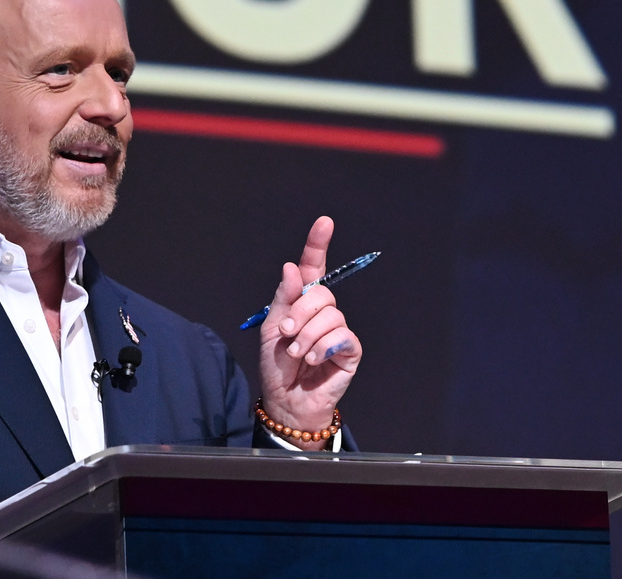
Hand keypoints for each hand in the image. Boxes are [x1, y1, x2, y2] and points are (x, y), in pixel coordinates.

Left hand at [258, 216, 361, 449]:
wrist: (286, 399)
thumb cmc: (277, 365)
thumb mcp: (272, 328)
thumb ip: (283, 298)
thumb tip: (292, 267)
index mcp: (301, 301)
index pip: (312, 268)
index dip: (317, 245)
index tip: (324, 223)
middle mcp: (322, 311)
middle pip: (320, 293)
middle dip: (298, 313)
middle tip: (286, 333)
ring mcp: (337, 329)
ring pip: (330, 314)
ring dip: (306, 335)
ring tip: (296, 353)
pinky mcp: (349, 349)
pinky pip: (340, 336)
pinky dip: (321, 347)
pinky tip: (313, 359)